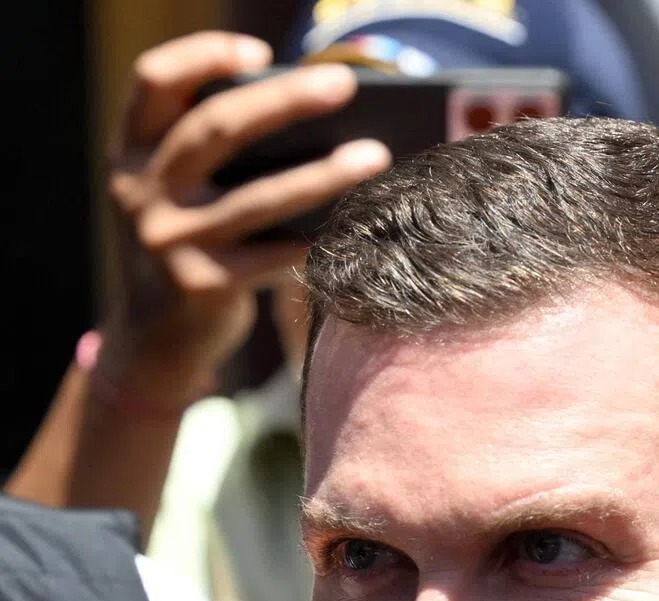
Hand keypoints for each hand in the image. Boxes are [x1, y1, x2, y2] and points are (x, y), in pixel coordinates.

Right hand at [102, 31, 389, 398]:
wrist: (156, 339)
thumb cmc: (189, 247)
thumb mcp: (178, 194)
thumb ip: (213, 157)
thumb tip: (307, 116)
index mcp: (130, 152)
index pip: (154, 80)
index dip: (204, 55)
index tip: (262, 50)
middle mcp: (139, 191)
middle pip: (216, 127)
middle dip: (286, 101)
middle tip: (345, 85)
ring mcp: (167, 241)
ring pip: (258, 197)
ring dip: (324, 174)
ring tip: (376, 155)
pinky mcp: (201, 286)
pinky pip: (272, 256)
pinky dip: (315, 239)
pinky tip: (356, 227)